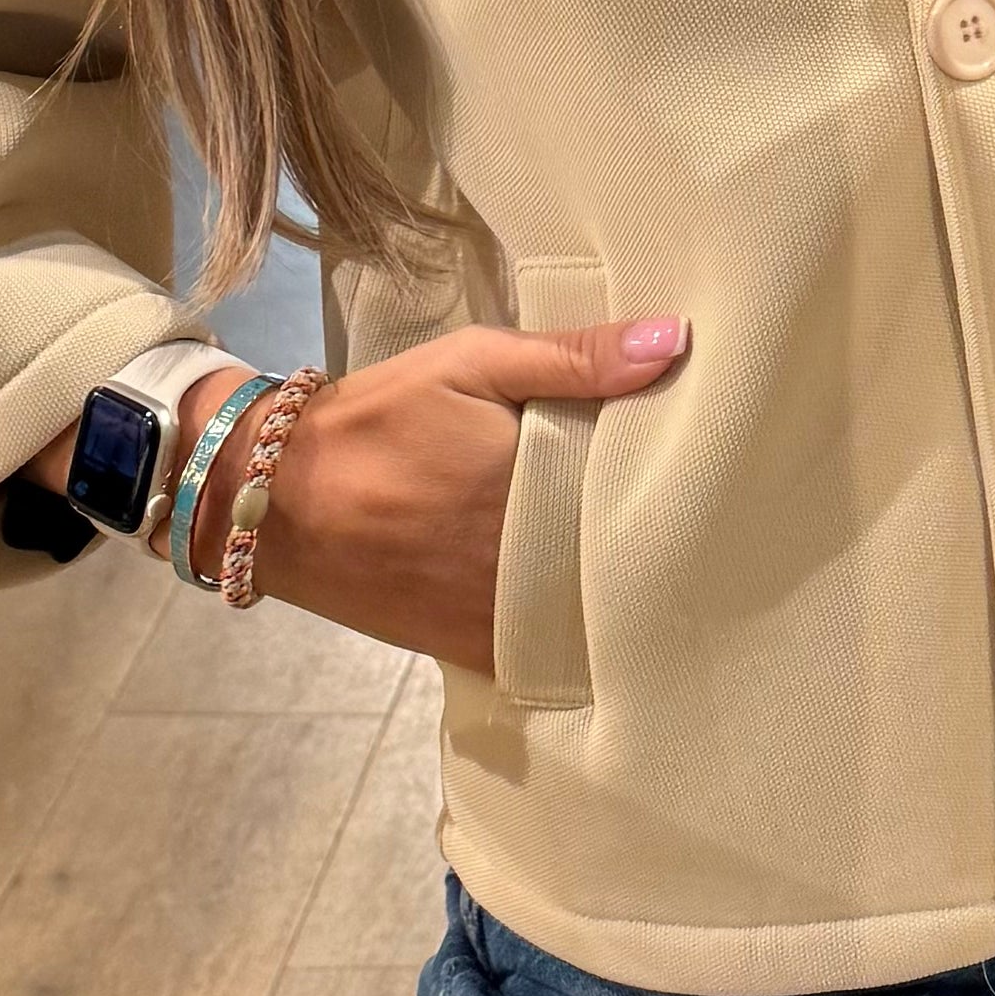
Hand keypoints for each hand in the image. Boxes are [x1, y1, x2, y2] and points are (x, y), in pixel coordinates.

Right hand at [37, 316, 689, 669]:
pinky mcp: (474, 650)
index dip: (685, 490)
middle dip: (666, 547)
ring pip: (595, 615)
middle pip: (625, 564)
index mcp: (530, 485)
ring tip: (680, 570)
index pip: (642, 497)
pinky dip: (581, 636)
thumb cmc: (377, 420)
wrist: (268, 500)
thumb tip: (678, 342)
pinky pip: (550, 654)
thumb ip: (573, 358)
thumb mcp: (468, 364)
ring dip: (629, 595)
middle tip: (720, 525)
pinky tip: (614, 617)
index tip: (726, 478)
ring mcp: (498, 616)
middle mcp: (523, 563)